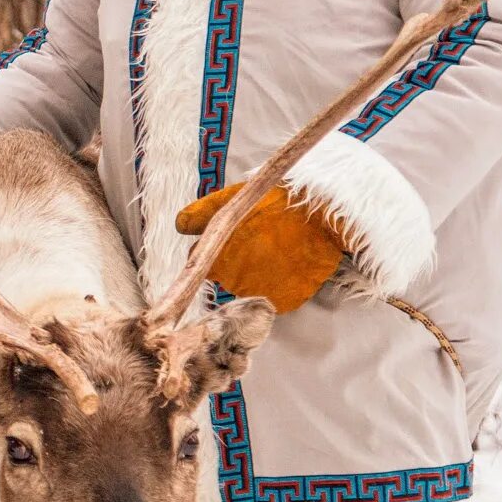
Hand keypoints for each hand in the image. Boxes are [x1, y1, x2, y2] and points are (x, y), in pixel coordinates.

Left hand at [174, 184, 348, 314]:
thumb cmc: (274, 202)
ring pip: (247, 288)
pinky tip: (287, 266)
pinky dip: (279, 286)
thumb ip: (200, 214)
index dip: (212, 253)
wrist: (322, 213)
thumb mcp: (232, 200)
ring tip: (273, 252)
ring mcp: (260, 293)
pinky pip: (274, 298)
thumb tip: (179, 226)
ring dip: (255, 275)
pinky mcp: (285, 301)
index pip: (200, 264)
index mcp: (215, 259)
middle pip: (223, 278)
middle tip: (255, 244)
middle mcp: (232, 282)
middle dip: (234, 264)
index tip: (227, 242)